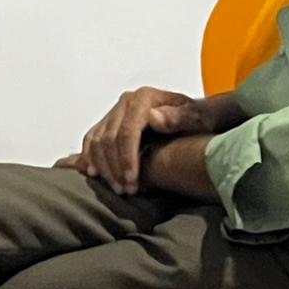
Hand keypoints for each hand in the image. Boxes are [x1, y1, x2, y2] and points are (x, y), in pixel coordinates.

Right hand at [67, 87, 209, 194]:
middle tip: (126, 191)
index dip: (127, 159)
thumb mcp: (198, 118)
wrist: (193, 115)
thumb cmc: (197, 119)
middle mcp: (127, 101)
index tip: (132, 181)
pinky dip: (90, 158)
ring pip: (97, 142)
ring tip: (118, 189)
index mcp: (145, 98)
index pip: (128, 131)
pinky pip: (91, 140)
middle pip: (109, 139)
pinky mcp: (107, 122)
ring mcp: (115, 111)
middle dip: (115, 169)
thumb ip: (180, 117)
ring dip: (104, 169)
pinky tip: (96, 175)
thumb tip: (154, 117)